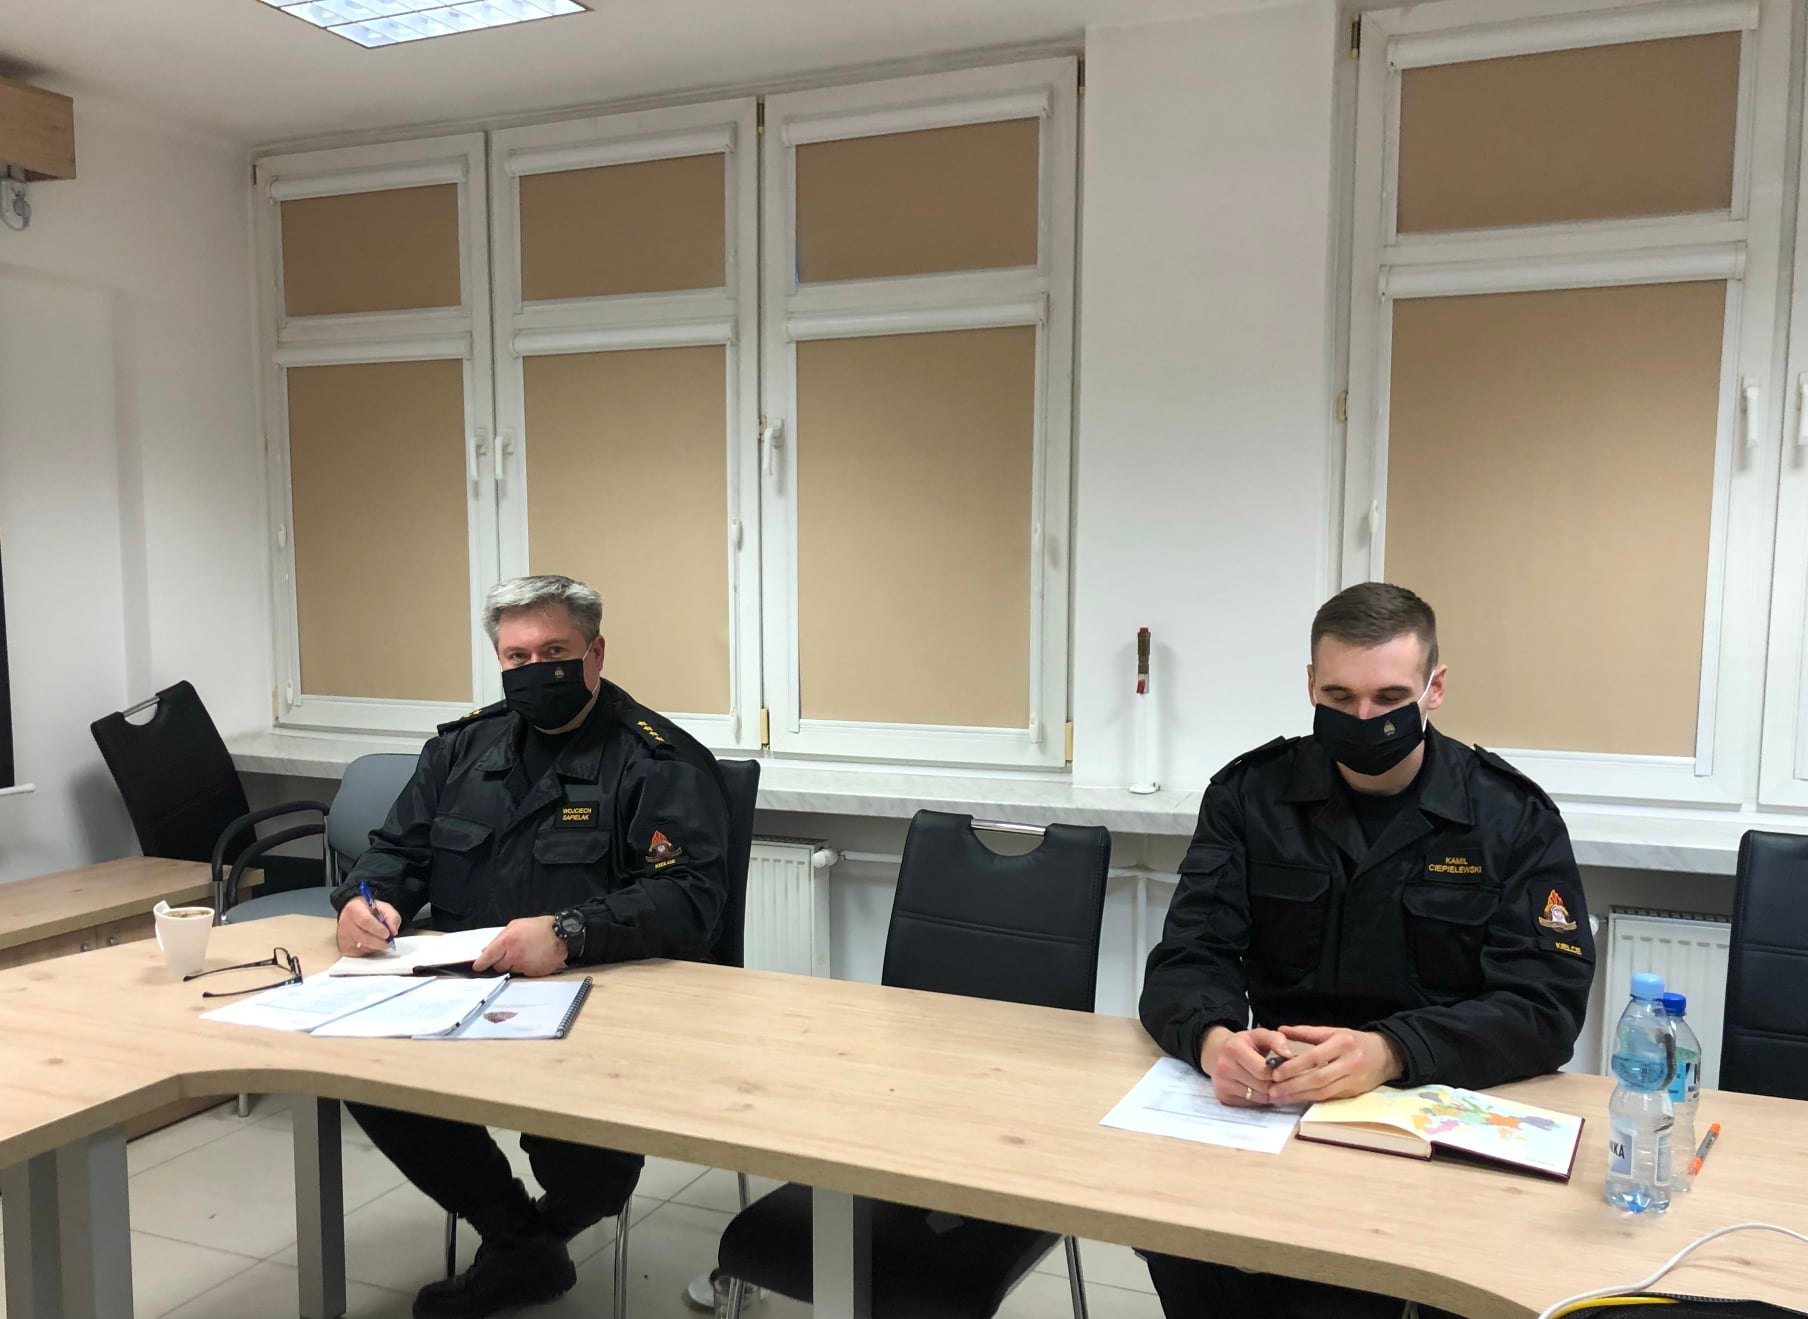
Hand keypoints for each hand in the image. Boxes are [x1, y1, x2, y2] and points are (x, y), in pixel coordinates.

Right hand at [336, 898, 400, 955]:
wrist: (352, 913)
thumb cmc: (368, 910)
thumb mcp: (383, 907)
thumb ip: (391, 917)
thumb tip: (393, 931)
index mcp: (355, 909)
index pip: (366, 921)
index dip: (378, 929)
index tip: (388, 934)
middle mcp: (346, 924)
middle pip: (365, 938)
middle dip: (381, 942)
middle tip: (389, 941)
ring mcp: (344, 938)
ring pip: (364, 948)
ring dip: (376, 947)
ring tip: (379, 939)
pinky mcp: (345, 949)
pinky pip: (361, 954)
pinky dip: (370, 951)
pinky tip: (371, 944)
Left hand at [472, 917, 567, 977]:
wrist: (561, 935)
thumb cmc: (539, 928)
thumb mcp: (516, 925)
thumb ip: (499, 938)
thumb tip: (487, 950)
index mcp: (508, 941)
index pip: (488, 957)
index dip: (481, 963)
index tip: (477, 967)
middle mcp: (514, 954)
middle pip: (498, 966)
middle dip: (502, 961)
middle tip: (512, 952)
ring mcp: (523, 965)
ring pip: (510, 970)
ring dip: (514, 964)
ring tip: (526, 953)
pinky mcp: (532, 973)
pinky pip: (522, 974)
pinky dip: (525, 968)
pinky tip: (532, 958)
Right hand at [1200, 1025, 1295, 1107]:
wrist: (1219, 1052)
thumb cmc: (1245, 1044)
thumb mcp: (1260, 1035)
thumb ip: (1276, 1040)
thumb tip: (1289, 1055)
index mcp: (1233, 1048)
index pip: (1263, 1070)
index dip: (1277, 1072)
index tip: (1283, 1069)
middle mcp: (1224, 1067)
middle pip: (1261, 1086)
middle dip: (1274, 1083)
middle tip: (1280, 1078)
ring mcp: (1222, 1083)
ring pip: (1257, 1097)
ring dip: (1269, 1093)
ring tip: (1271, 1083)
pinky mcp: (1222, 1096)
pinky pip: (1250, 1104)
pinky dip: (1259, 1098)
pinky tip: (1259, 1089)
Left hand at [1266, 1025, 1403, 1104]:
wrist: (1387, 1055)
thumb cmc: (1355, 1041)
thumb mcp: (1334, 1031)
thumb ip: (1307, 1032)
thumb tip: (1281, 1030)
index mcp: (1343, 1042)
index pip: (1315, 1057)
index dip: (1294, 1067)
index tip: (1276, 1073)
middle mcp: (1350, 1062)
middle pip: (1318, 1078)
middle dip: (1293, 1086)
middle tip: (1273, 1090)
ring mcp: (1354, 1079)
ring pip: (1323, 1092)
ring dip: (1299, 1096)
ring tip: (1279, 1097)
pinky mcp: (1355, 1093)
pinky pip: (1330, 1097)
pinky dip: (1311, 1099)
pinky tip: (1296, 1099)